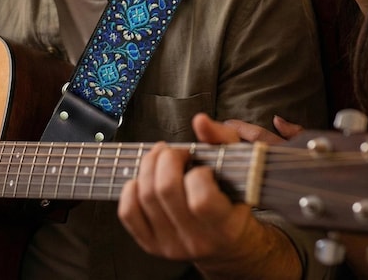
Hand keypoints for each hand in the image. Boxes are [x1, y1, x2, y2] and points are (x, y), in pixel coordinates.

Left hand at [118, 113, 301, 278]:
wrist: (227, 242)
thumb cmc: (234, 198)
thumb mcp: (239, 166)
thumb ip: (222, 138)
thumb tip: (199, 121)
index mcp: (225, 226)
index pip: (202, 200)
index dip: (198, 174)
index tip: (203, 167)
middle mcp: (197, 240)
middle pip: (165, 191)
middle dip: (167, 159)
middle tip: (176, 153)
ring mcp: (171, 245)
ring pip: (145, 197)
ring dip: (149, 166)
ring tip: (161, 158)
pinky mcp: (152, 245)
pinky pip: (128, 213)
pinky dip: (130, 189)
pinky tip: (145, 179)